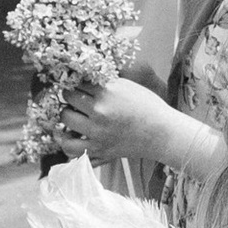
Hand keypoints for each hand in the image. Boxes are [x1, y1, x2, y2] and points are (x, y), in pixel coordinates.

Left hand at [54, 75, 184, 168]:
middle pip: (68, 98)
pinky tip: (69, 136)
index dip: (77, 81)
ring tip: (72, 115)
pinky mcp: (98, 150)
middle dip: (70, 96)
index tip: (78, 84)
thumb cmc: (148, 108)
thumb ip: (105, 82)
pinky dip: (66, 142)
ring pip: (65, 120)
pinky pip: (71, 148)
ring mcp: (97, 133)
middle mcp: (99, 112)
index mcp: (107, 92)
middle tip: (75, 98)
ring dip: (66, 116)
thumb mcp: (127, 86)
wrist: (162, 133)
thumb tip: (84, 77)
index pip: (79, 81)